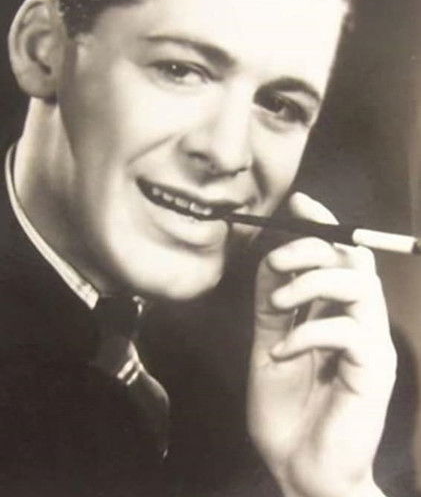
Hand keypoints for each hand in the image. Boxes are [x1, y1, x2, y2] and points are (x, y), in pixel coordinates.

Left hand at [247, 192, 395, 496]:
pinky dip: (308, 333)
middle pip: (354, 258)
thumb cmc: (287, 410)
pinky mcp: (374, 371)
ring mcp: (370, 344)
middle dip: (313, 247)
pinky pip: (349, 331)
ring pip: (359, 284)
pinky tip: (282, 352)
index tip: (298, 203)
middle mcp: (360, 320)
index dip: (323, 223)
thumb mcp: (269, 344)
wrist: (300, 469)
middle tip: (277, 262)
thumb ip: (272, 304)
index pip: (341, 253)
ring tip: (279, 304)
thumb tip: (270, 257)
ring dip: (312, 283)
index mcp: (337, 311)